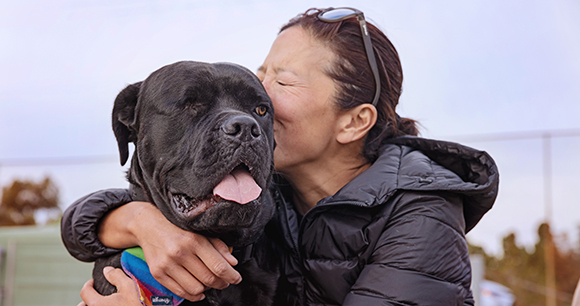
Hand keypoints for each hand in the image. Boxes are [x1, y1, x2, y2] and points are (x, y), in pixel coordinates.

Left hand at [78, 266, 141, 305]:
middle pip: (83, 305)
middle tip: (94, 295)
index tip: (93, 282)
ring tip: (101, 304)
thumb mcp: (128, 287)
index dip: (89, 284)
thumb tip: (107, 270)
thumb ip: (116, 276)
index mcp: (97, 304)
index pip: (85, 291)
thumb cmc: (138, 305)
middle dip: (86, 300)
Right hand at [100, 201, 241, 300]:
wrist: (148, 225)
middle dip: (222, 283)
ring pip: (196, 288)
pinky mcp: (158, 273)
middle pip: (209, 279)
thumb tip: (232, 263)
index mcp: (193, 240)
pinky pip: (180, 292)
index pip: (218, 266)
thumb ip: (218, 246)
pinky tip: (198, 289)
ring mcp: (167, 264)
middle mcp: (180, 252)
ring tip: (210, 283)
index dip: (232, 276)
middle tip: (225, 281)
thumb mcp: (200, 231)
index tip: (236, 278)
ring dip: (207, 289)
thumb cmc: (177, 227)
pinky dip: (193, 294)